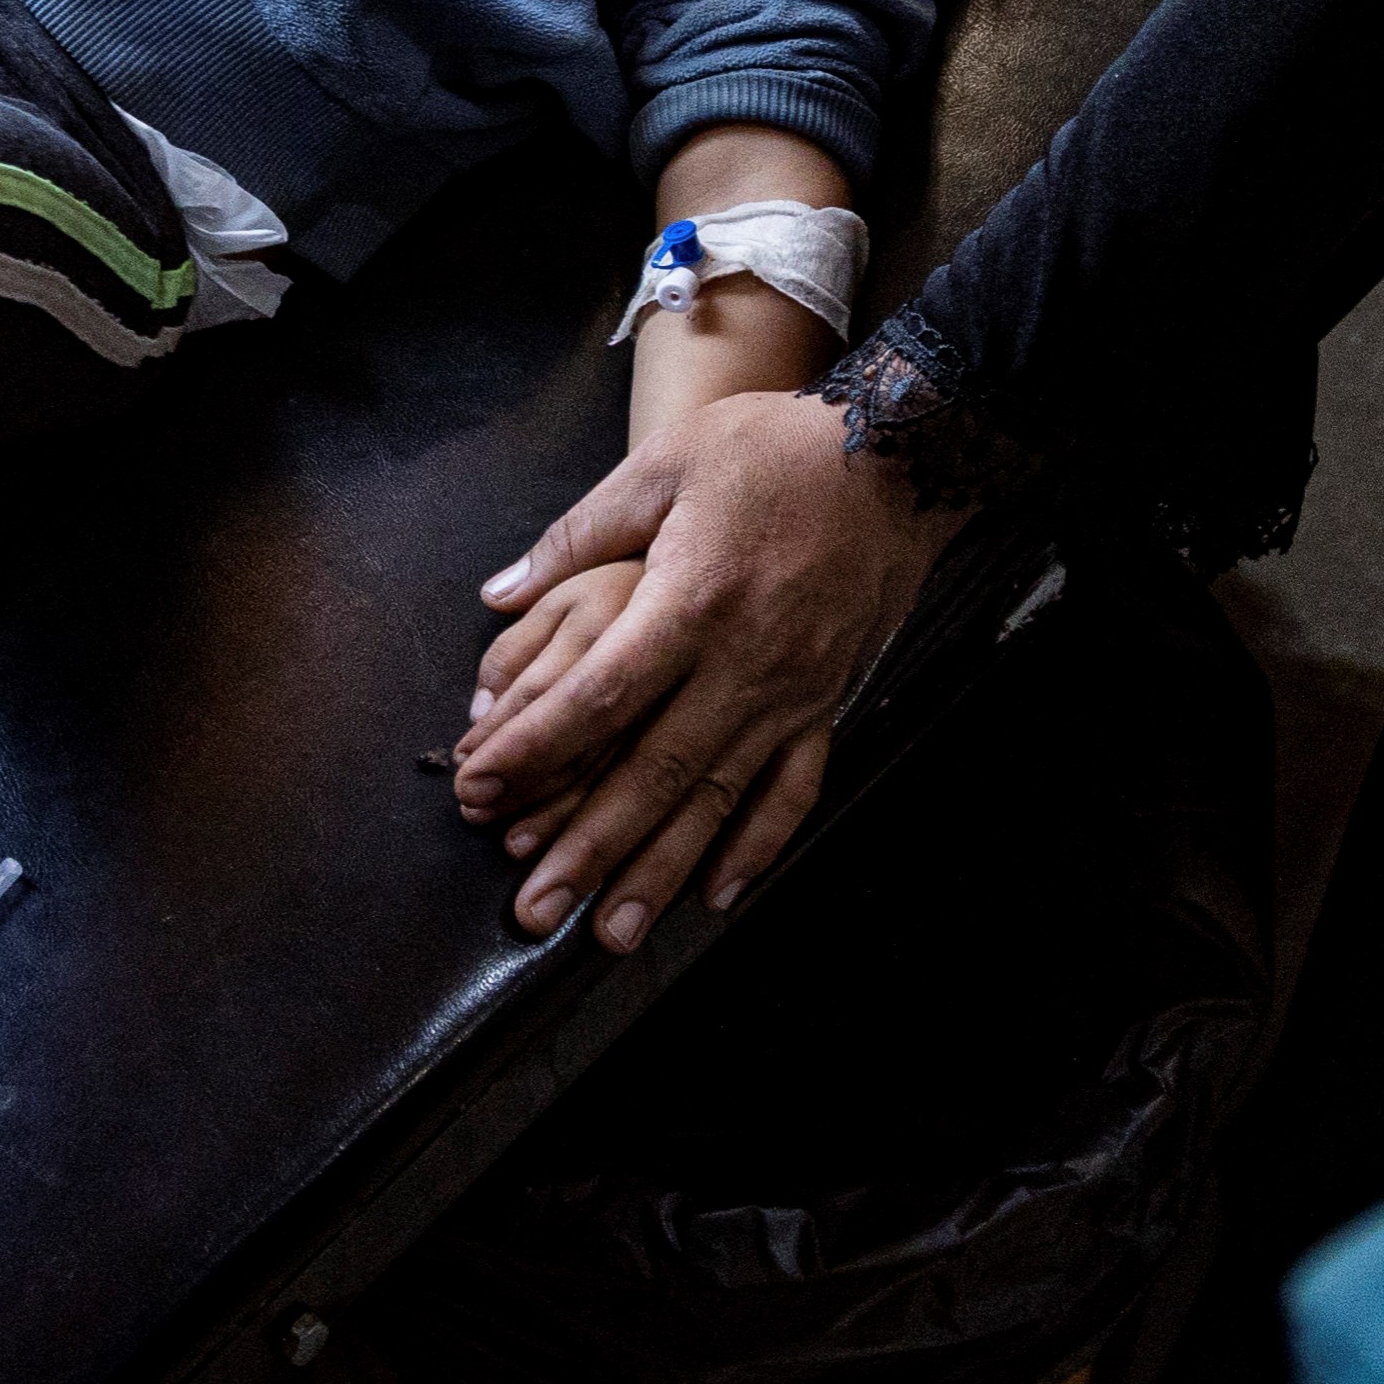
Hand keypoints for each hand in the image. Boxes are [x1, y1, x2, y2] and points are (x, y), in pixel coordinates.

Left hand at [447, 386, 954, 947]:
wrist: (902, 454)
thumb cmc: (776, 451)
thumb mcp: (666, 465)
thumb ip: (579, 535)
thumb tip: (499, 592)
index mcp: (690, 603)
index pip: (596, 697)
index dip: (533, 750)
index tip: (481, 790)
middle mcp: (741, 664)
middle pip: (653, 773)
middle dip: (587, 847)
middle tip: (534, 909)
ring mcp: (791, 693)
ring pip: (717, 800)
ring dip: (661, 870)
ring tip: (613, 932)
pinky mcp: (828, 702)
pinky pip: (793, 791)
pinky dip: (757, 847)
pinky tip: (719, 892)